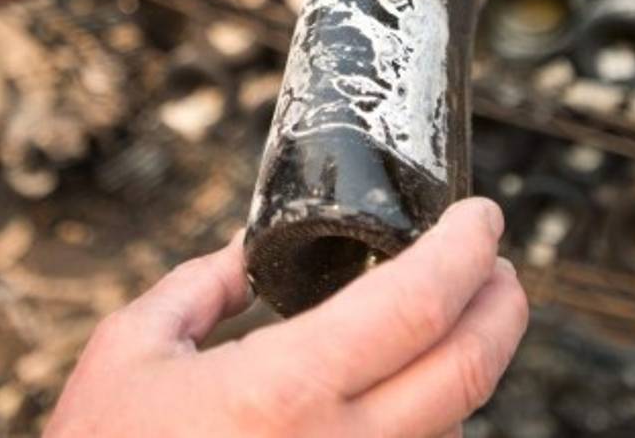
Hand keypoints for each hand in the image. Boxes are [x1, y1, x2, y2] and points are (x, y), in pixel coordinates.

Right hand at [46, 198, 527, 437]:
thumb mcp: (133, 350)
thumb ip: (202, 287)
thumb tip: (249, 250)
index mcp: (285, 388)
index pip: (417, 303)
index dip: (465, 250)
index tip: (482, 216)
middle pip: (467, 369)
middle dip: (501, 304)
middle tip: (496, 262)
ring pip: (454, 422)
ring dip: (469, 359)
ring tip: (457, 314)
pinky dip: (431, 414)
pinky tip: (410, 384)